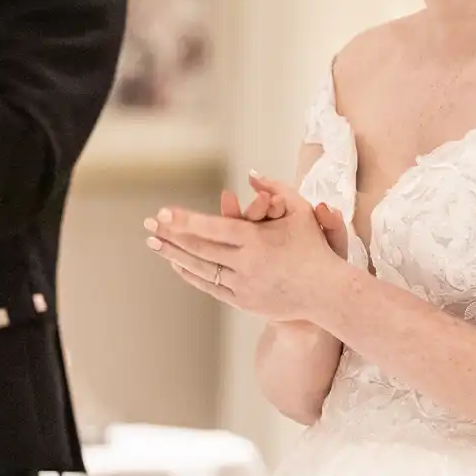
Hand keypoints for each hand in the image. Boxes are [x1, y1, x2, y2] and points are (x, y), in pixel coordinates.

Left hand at [145, 179, 350, 321]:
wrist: (326, 292)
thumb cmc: (314, 247)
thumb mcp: (300, 211)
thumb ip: (275, 189)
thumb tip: (250, 174)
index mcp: (258, 239)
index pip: (213, 227)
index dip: (185, 220)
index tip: (162, 213)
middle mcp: (246, 263)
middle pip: (199, 248)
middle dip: (171, 236)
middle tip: (149, 225)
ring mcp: (243, 285)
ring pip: (201, 268)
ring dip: (175, 255)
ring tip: (154, 243)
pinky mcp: (243, 301)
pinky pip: (209, 286)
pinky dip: (191, 274)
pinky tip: (178, 264)